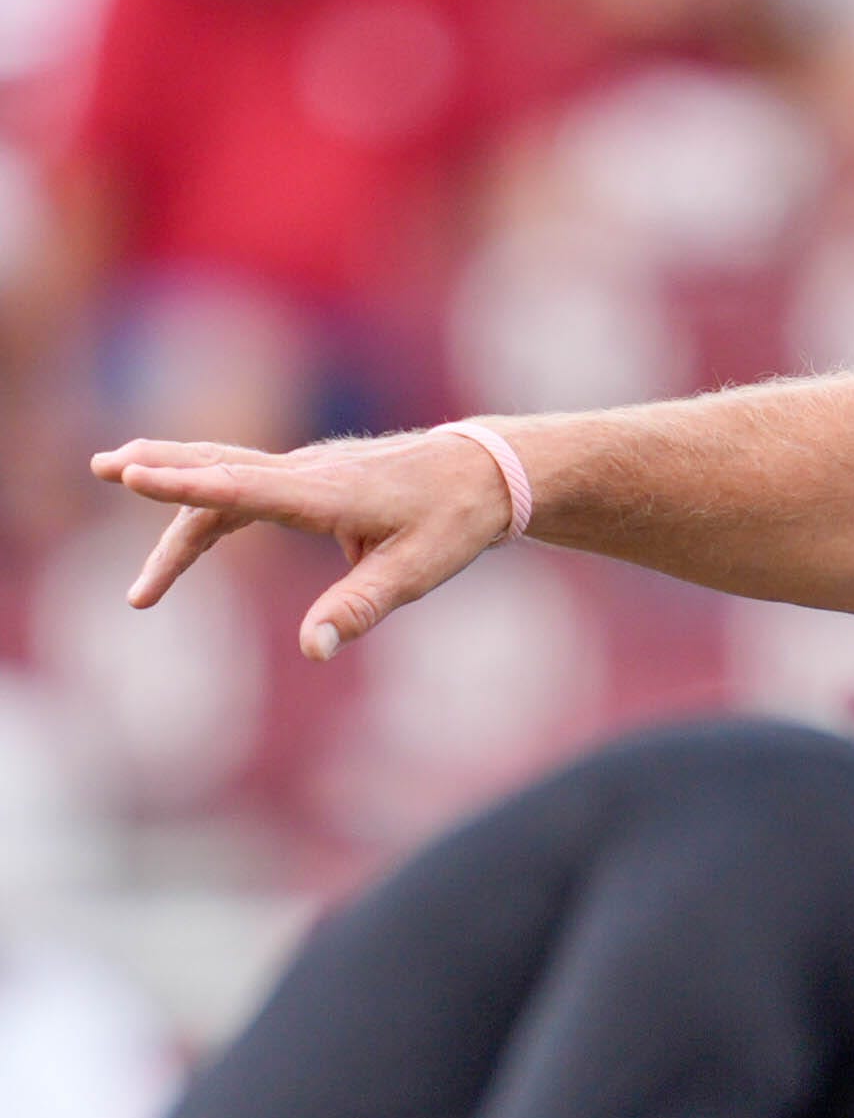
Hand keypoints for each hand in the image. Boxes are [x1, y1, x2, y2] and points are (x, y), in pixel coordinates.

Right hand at [90, 424, 517, 660]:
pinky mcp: (308, 477)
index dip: (187, 485)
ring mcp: (305, 469)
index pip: (244, 487)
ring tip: (115, 471)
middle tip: (105, 466)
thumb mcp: (417, 572)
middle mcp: (308, 472)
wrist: (484, 474)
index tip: (135, 475)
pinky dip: (206, 494)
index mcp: (328, 492)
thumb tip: (311, 651)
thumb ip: (359, 608)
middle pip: (221, 467)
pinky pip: (244, 481)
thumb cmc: (453, 521)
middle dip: (162, 470)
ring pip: (226, 471)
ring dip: (174, 478)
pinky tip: (181, 510)